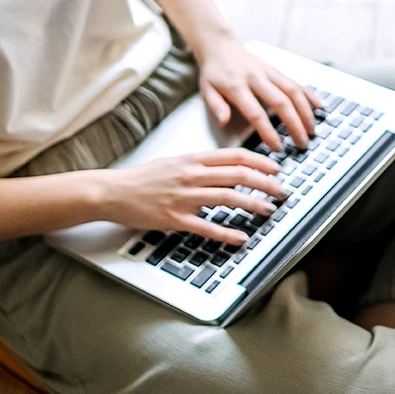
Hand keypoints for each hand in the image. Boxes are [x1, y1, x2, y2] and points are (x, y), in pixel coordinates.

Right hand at [101, 148, 288, 244]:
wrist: (113, 191)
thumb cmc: (144, 178)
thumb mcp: (175, 163)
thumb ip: (201, 166)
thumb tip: (229, 170)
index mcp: (193, 159)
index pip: (235, 156)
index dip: (260, 161)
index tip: (276, 169)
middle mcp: (191, 175)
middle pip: (238, 175)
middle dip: (265, 183)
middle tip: (281, 191)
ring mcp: (184, 197)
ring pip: (228, 198)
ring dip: (253, 205)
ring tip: (268, 211)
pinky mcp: (175, 218)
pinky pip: (206, 227)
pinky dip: (226, 233)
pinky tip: (240, 238)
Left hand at [194, 35, 317, 150]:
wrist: (220, 45)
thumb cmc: (213, 72)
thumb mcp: (206, 90)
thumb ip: (216, 106)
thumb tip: (224, 121)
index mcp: (236, 86)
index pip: (256, 113)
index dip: (268, 132)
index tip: (278, 148)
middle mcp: (256, 77)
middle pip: (281, 102)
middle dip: (294, 125)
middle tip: (302, 144)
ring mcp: (269, 72)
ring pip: (293, 91)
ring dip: (306, 112)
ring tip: (312, 130)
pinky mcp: (277, 69)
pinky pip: (297, 82)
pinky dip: (310, 94)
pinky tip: (320, 107)